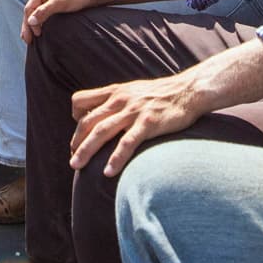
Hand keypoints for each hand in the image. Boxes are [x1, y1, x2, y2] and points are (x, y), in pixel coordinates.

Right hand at [21, 0, 105, 40]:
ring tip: (32, 38)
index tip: (31, 37)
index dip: (28, 24)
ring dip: (34, 25)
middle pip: (31, 11)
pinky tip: (41, 30)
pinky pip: (44, 13)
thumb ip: (44, 11)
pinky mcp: (56, 2)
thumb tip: (30, 21)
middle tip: (27, 41)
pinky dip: (41, 22)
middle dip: (28, 26)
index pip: (29, 8)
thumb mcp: (60, 3)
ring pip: (37, 13)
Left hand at [69, 74, 203, 175]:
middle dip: (76, 141)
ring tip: (76, 166)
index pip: (80, 100)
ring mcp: (134, 111)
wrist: (190, 90)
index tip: (79, 133)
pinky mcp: (148, 123)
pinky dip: (116, 158)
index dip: (75, 117)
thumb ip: (119, 100)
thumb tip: (106, 116)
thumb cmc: (163, 94)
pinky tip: (108, 172)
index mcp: (115, 92)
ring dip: (86, 150)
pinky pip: (127, 143)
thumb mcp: (135, 91)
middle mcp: (120, 100)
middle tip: (73, 160)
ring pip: (101, 131)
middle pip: (87, 121)